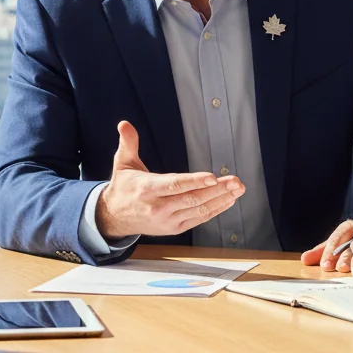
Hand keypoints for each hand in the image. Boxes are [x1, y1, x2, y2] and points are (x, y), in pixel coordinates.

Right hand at [96, 121, 244, 239]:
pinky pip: (198, 219)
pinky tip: (228, 200)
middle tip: (235, 181)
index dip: (194, 181)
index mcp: (147, 189)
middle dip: (217, 189)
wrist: (115, 217)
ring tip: (237, 189)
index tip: (212, 176)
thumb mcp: (122, 163)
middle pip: (192, 198)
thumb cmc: (124, 187)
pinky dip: (215, 210)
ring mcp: (168, 220)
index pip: (174, 185)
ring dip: (221, 199)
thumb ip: (128, 143)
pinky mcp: (174, 228)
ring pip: (198, 210)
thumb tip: (124, 124)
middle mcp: (158, 207)